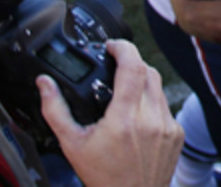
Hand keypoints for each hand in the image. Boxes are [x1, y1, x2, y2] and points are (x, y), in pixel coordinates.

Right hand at [38, 40, 182, 186]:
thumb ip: (56, 110)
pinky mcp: (176, 133)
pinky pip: (165, 105)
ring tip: (125, 89)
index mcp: (124, 119)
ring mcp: (167, 126)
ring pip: (159, 86)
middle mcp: (150, 119)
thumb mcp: (71, 144)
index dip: (123, 48)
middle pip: (148, 71)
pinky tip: (138, 114)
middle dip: (132, 63)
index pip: (133, 67)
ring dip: (143, 81)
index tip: (112, 46)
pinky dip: (152, 102)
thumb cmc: (102, 176)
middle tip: (116, 66)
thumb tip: (44, 84)